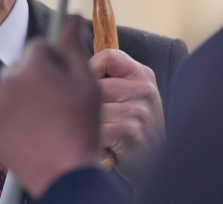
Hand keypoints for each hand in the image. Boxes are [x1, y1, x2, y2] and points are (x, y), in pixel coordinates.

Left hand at [0, 16, 101, 198]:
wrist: (65, 174)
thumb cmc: (80, 128)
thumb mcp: (87, 82)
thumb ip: (74, 44)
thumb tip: (71, 14)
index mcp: (33, 65)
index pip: (39, 47)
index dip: (54, 62)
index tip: (62, 79)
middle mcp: (8, 80)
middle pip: (22, 67)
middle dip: (36, 78)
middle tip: (55, 103)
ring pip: (9, 89)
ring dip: (22, 97)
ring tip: (44, 120)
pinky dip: (9, 118)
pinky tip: (28, 130)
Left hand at [90, 48, 164, 183]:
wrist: (151, 169)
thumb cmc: (130, 130)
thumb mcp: (128, 96)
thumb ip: (109, 77)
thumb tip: (71, 53)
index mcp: (143, 75)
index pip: (108, 56)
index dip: (91, 71)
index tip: (87, 89)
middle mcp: (144, 90)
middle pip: (94, 84)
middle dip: (86, 105)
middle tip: (94, 121)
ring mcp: (139, 111)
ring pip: (91, 108)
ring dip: (88, 125)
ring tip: (99, 134)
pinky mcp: (130, 132)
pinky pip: (94, 128)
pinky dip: (93, 141)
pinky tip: (103, 146)